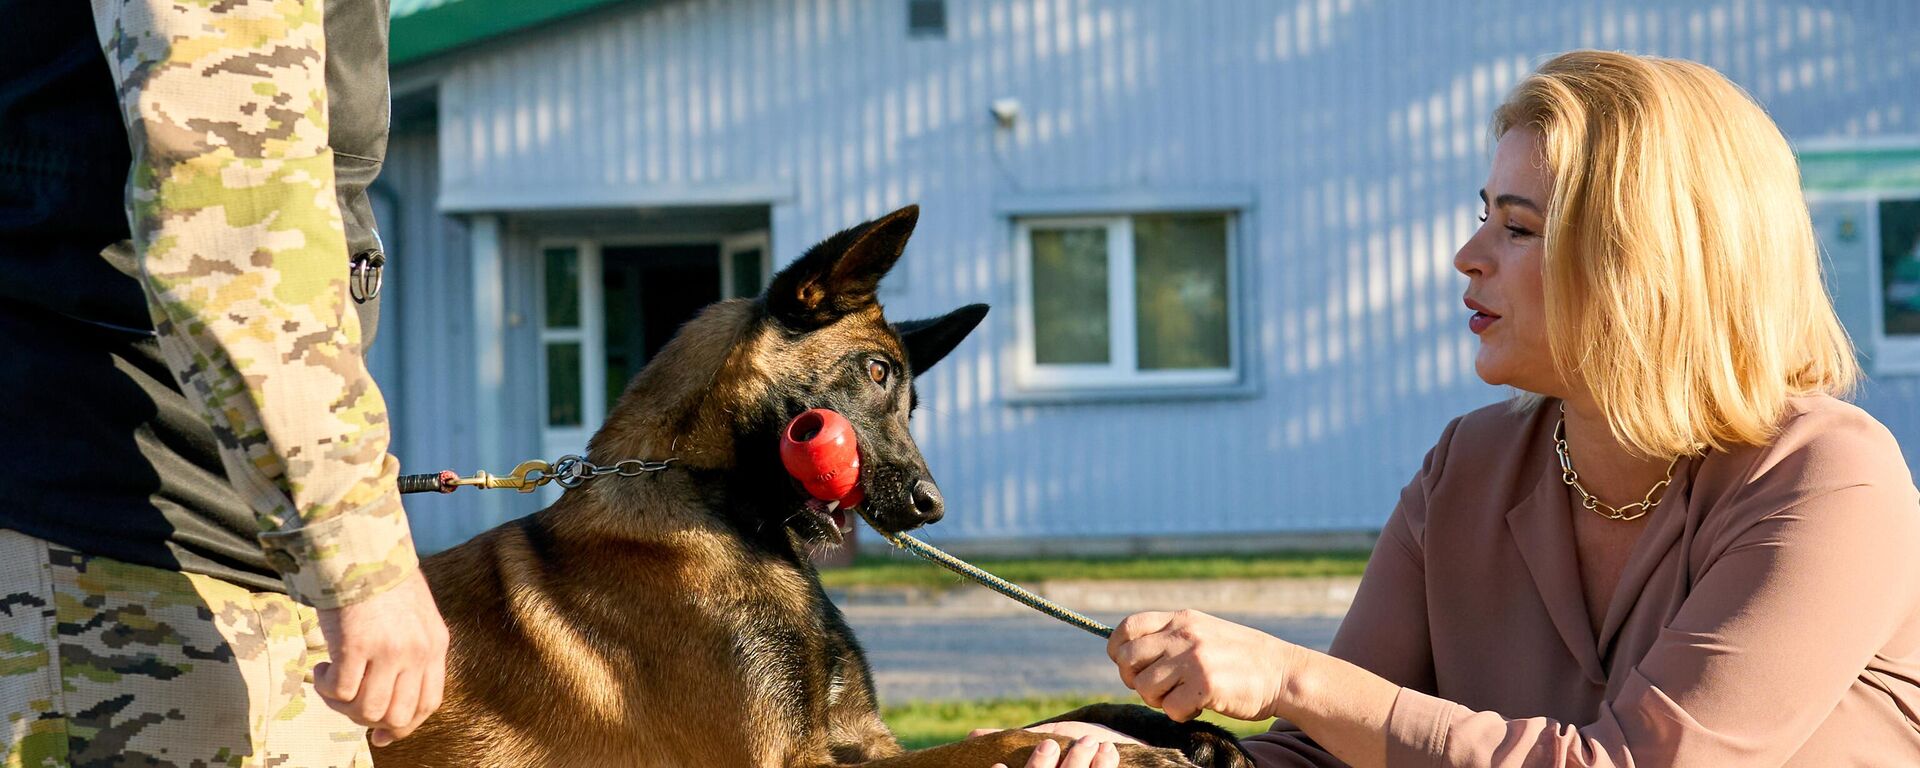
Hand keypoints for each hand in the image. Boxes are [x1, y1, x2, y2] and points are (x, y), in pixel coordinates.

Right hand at [314, 569, 449, 746]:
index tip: (381, 735)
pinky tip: (320, 670)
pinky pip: (340, 691)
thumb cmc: (381, 582)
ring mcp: (389, 650)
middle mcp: (417, 652)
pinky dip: (326, 689)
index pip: (429, 703)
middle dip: (369, 720)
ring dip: (342, 705)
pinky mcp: (356, 645)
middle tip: (347, 703)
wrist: (361, 547)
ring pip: (367, 710)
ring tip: (331, 682)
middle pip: (398, 715)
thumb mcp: (415, 617)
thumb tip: (389, 700)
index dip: (404, 726)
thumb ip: (411, 652)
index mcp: (436, 645)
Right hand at [970, 721, 1140, 767]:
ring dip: (1078, 762)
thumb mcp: (1035, 747)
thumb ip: (1012, 744)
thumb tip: (973, 736)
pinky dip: (1106, 766)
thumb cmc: (1065, 753)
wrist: (1107, 752)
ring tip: (1088, 742)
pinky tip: (1107, 750)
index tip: (997, 766)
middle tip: (1048, 744)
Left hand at [1107, 609, 1297, 721]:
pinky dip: (1180, 715)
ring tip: (1182, 697)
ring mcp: (1194, 659)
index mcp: (1181, 618)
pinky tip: (1198, 707)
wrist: (1283, 673)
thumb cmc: (1241, 658)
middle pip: (1128, 660)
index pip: (1127, 627)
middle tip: (1157, 689)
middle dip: (1134, 680)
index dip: (1118, 650)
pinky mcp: (1205, 685)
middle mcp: (1183, 634)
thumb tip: (1129, 653)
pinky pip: (1170, 709)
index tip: (1129, 666)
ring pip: (1145, 687)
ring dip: (1159, 700)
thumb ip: (1171, 636)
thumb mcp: (1204, 631)